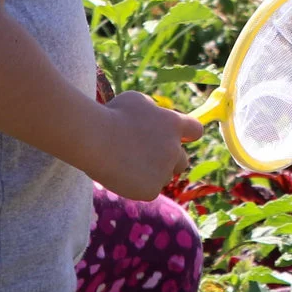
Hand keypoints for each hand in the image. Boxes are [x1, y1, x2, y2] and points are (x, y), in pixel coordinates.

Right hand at [90, 91, 205, 200]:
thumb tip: (154, 113)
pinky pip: (147, 191)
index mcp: (173, 124)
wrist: (95, 139)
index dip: (187, 135)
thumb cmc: (111, 115)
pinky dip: (136, 186)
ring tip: (125, 165)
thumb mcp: (135, 101)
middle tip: (146, 159)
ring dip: (150, 174)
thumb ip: (151, 109)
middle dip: (169, 161)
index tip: (179, 138)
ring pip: (162, 177)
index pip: (196, 130)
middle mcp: (174, 148)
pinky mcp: (151, 190)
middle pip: (182, 161)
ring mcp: (164, 171)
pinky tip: (120, 176)